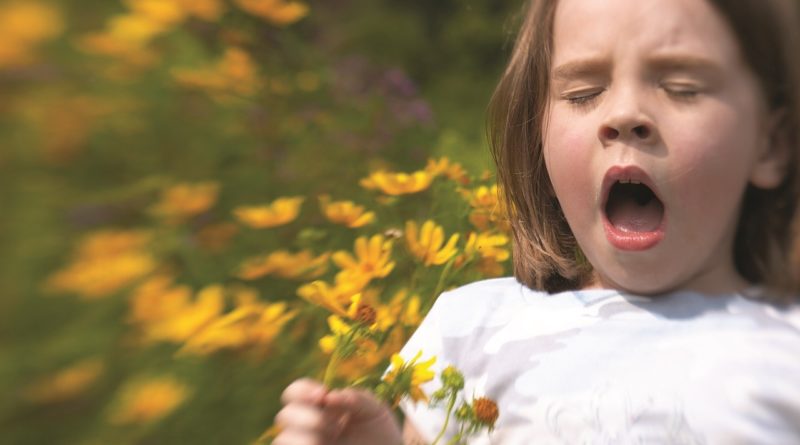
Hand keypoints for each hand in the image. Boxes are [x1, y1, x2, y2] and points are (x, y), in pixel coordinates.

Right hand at [274, 378, 401, 444]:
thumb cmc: (382, 437)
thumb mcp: (376, 412)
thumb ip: (358, 399)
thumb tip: (330, 397)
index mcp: (321, 409)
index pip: (295, 393)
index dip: (303, 389)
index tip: (324, 394)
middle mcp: (309, 428)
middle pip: (284, 415)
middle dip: (306, 416)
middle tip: (333, 425)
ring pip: (282, 439)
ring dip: (305, 436)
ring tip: (331, 437)